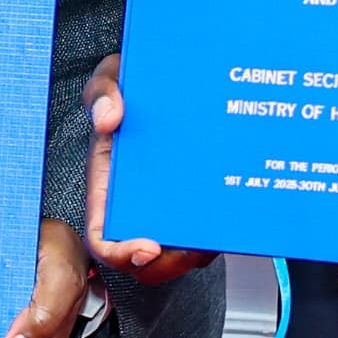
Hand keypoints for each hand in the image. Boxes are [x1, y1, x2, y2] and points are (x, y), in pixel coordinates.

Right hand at [80, 52, 211, 285]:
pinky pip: (210, 228)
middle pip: (148, 259)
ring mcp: (170, 205)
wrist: (174, 75)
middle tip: (195, 245)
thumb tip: (108, 119)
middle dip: (172, 262)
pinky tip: (234, 205)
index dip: (121, 253)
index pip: (103, 238)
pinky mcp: (200, 200)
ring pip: (184, 248)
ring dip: (201, 248)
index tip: (147, 247)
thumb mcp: (113, 76)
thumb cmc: (136, 82)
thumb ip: (103, 92)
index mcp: (108, 187)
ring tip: (220, 223)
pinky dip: (222, 227)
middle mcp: (138, 203)